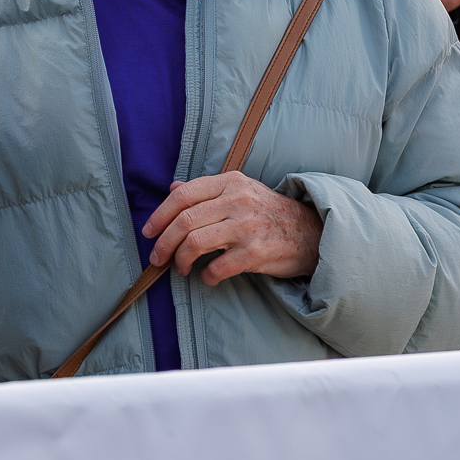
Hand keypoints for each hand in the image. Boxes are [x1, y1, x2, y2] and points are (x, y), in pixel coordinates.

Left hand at [140, 172, 322, 283]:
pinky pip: (217, 267)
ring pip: (195, 242)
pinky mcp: (256, 253)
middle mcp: (238, 200)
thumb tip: (172, 188)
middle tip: (157, 258)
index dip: (160, 214)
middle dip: (164, 243)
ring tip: (181, 268)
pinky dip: (206, 276)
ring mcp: (247, 226)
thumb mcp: (241, 191)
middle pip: (185, 220)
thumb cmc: (269, 212)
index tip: (148, 231)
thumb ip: (207, 190)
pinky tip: (208, 277)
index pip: (184, 194)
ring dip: (180, 260)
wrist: (311, 233)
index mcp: (231, 182)